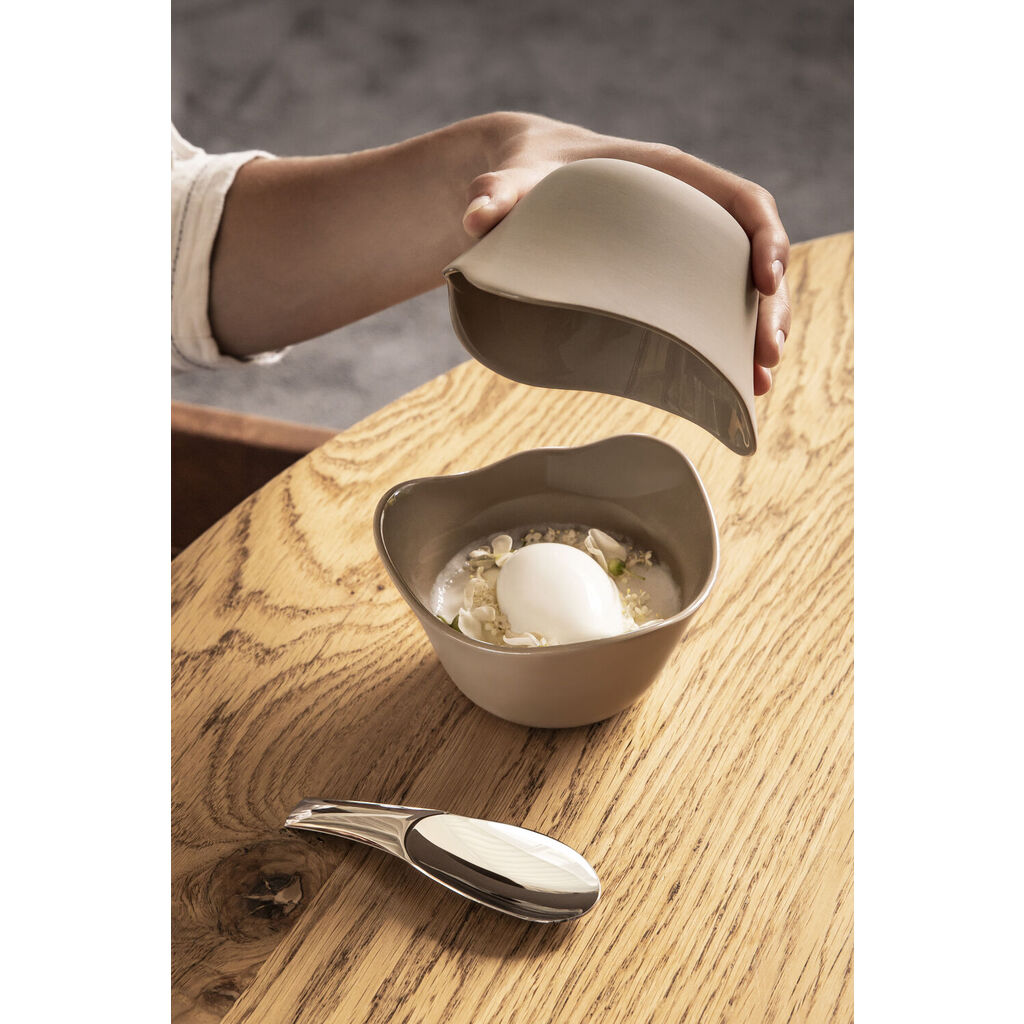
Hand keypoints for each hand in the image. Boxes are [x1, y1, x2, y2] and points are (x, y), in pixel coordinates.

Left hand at [460, 114, 790, 395]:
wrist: (527, 183)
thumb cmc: (531, 174)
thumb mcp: (516, 178)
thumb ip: (499, 192)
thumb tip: (475, 216)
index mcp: (672, 178)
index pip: (743, 201)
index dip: (767, 238)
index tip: (768, 280)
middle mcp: (690, 214)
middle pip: (754, 255)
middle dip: (769, 306)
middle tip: (766, 354)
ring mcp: (685, 251)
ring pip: (741, 291)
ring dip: (756, 336)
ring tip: (758, 382)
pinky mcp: (669, 281)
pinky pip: (712, 312)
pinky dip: (727, 346)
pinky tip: (735, 383)